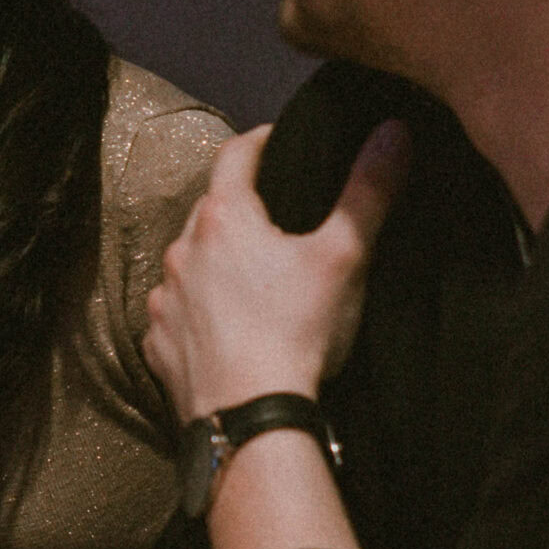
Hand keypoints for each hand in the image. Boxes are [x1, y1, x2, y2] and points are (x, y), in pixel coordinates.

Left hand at [145, 122, 407, 417]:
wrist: (250, 415)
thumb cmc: (295, 330)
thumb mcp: (342, 257)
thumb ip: (367, 192)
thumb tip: (391, 132)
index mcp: (223, 218)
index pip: (234, 156)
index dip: (259, 141)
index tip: (278, 139)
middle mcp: (181, 250)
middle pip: (209, 211)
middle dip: (239, 207)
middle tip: (274, 216)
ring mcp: (164, 298)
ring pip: (188, 264)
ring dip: (214, 263)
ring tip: (251, 277)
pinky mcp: (157, 342)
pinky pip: (177, 314)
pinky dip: (198, 312)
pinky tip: (225, 328)